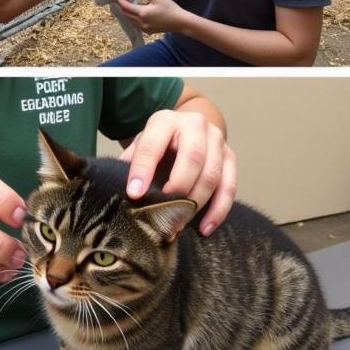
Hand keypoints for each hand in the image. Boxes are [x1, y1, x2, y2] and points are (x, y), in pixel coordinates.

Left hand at [113, 0, 185, 34]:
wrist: (180, 22)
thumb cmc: (170, 8)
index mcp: (142, 13)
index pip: (125, 6)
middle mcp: (141, 22)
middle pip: (125, 13)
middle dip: (121, 4)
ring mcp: (144, 28)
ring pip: (129, 19)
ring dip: (126, 10)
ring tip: (127, 1)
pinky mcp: (147, 31)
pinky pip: (134, 23)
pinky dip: (132, 16)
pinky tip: (135, 10)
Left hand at [120, 109, 236, 235]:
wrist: (188, 127)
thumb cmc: (159, 140)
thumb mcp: (142, 143)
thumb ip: (131, 161)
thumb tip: (119, 188)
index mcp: (165, 120)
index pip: (152, 145)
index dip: (143, 170)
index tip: (134, 194)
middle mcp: (195, 125)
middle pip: (192, 158)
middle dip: (177, 189)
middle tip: (163, 214)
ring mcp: (217, 140)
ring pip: (212, 175)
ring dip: (195, 204)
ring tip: (178, 224)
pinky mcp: (230, 157)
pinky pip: (229, 187)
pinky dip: (218, 211)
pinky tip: (204, 228)